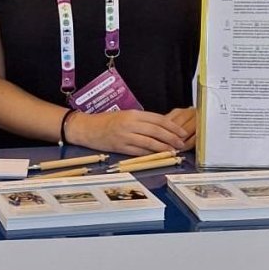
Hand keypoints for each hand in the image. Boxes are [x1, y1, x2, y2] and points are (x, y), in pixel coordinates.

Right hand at [66, 108, 191, 155]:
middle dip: (172, 137)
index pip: (157, 118)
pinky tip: (159, 155)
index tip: (182, 131)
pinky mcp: (120, 147)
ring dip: (164, 147)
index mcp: (132, 114)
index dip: (172, 126)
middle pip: (156, 130)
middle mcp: (129, 124)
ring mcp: (125, 136)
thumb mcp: (124, 116)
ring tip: (174, 150)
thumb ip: (141, 121)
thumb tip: (160, 128)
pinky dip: (151, 153)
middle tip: (182, 143)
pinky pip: (139, 151)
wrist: (87, 128)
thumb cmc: (106, 121)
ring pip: (150, 142)